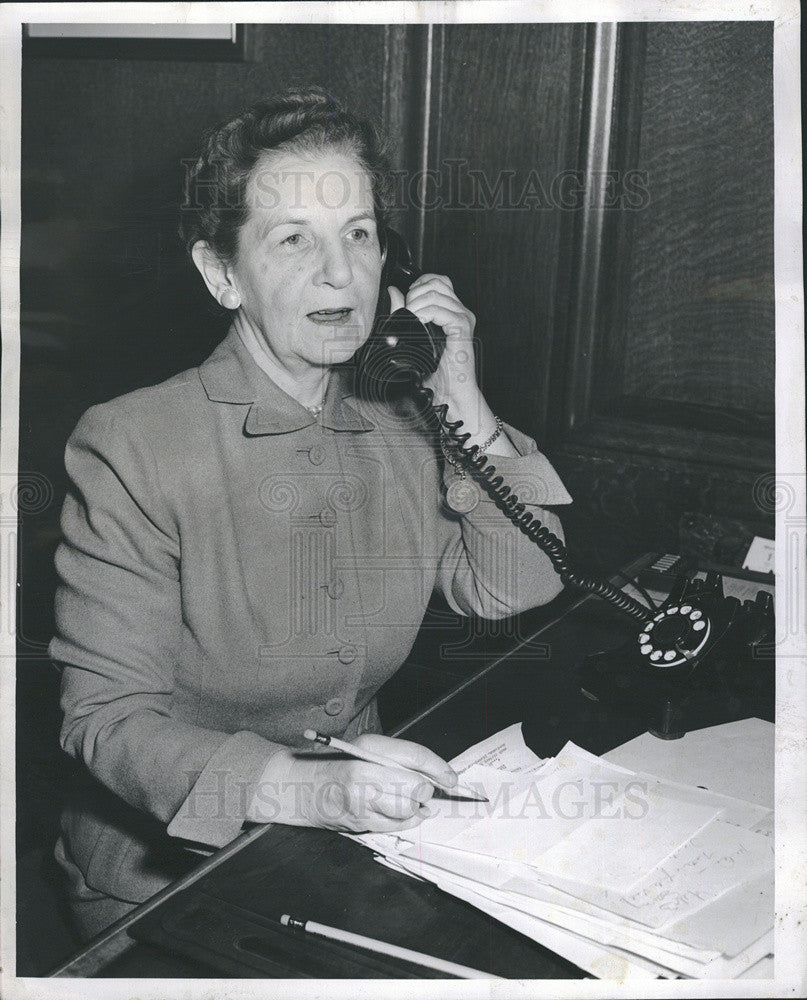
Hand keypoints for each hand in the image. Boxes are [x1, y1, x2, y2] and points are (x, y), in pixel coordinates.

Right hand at [248, 734, 457, 833]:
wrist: (302, 788)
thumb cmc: (338, 764)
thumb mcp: (368, 748)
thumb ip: (400, 758)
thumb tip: (436, 776)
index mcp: (368, 748)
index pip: (414, 756)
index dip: (438, 768)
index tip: (451, 778)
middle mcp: (364, 773)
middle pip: (415, 787)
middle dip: (424, 791)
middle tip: (421, 790)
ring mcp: (361, 801)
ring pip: (408, 810)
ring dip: (414, 808)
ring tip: (406, 801)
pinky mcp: (360, 823)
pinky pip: (397, 826)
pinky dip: (404, 821)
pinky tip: (395, 812)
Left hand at [388, 276, 477, 405]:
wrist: (450, 394)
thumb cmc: (436, 373)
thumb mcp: (413, 336)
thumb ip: (404, 312)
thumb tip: (394, 291)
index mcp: (452, 311)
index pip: (437, 281)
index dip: (419, 284)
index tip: (407, 301)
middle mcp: (460, 312)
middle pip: (437, 282)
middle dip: (415, 293)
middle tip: (406, 313)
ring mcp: (463, 319)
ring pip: (436, 293)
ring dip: (417, 304)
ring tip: (411, 321)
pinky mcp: (462, 329)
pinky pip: (440, 310)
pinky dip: (424, 314)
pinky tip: (418, 324)